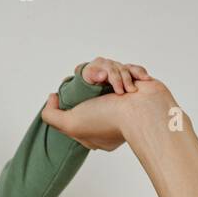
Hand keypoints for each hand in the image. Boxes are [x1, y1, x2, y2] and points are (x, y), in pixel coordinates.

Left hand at [42, 58, 172, 151]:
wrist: (145, 112)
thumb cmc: (108, 119)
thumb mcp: (70, 124)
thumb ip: (52, 115)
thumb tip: (52, 98)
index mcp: (96, 127)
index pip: (80, 105)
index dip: (79, 95)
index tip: (79, 92)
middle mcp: (111, 113)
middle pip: (96, 81)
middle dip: (99, 75)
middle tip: (101, 81)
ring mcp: (127, 99)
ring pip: (113, 72)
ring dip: (117, 75)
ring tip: (122, 89)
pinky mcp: (140, 86)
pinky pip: (131, 69)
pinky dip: (133, 72)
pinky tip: (136, 82)